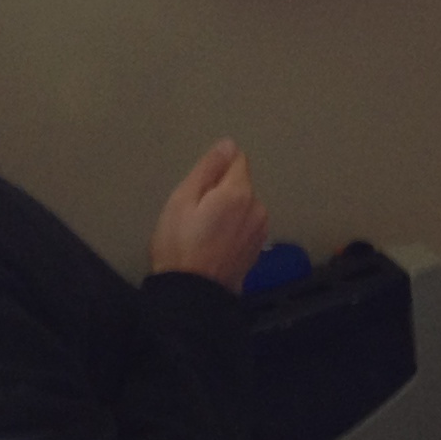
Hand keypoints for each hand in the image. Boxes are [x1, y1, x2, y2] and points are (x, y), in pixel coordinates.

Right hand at [150, 139, 267, 287]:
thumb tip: (228, 144)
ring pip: (243, 205)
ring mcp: (260, 229)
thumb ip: (208, 169)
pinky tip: (214, 244)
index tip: (199, 190)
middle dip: (221, 192)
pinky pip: (245, 224)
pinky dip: (233, 228)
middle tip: (195, 215)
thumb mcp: (182, 200)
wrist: (192, 294)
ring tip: (203, 232)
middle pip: (240, 184)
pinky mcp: (257, 247)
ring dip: (228, 211)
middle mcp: (257, 207)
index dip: (215, 170)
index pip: (236, 160)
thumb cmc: (179, 246)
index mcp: (239, 192)